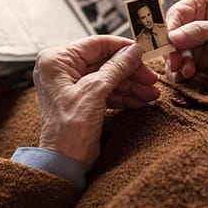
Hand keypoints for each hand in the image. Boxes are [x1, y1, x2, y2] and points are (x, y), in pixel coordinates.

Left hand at [33, 36, 158, 169]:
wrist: (64, 163)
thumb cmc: (67, 130)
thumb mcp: (95, 92)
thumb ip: (116, 68)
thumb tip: (133, 51)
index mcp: (56, 60)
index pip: (96, 44)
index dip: (122, 48)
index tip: (142, 52)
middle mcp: (62, 69)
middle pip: (105, 61)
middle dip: (130, 72)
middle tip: (150, 78)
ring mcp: (72, 85)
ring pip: (108, 77)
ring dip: (131, 85)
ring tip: (150, 93)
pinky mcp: (82, 100)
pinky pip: (106, 91)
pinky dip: (123, 96)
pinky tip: (140, 100)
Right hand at [165, 0, 207, 81]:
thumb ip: (201, 31)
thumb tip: (173, 36)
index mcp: (200, 3)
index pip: (176, 14)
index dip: (169, 28)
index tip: (169, 42)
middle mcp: (192, 20)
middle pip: (169, 34)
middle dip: (170, 49)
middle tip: (175, 62)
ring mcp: (191, 40)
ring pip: (172, 52)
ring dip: (175, 63)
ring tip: (186, 70)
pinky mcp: (194, 58)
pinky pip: (179, 66)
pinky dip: (179, 72)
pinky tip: (185, 76)